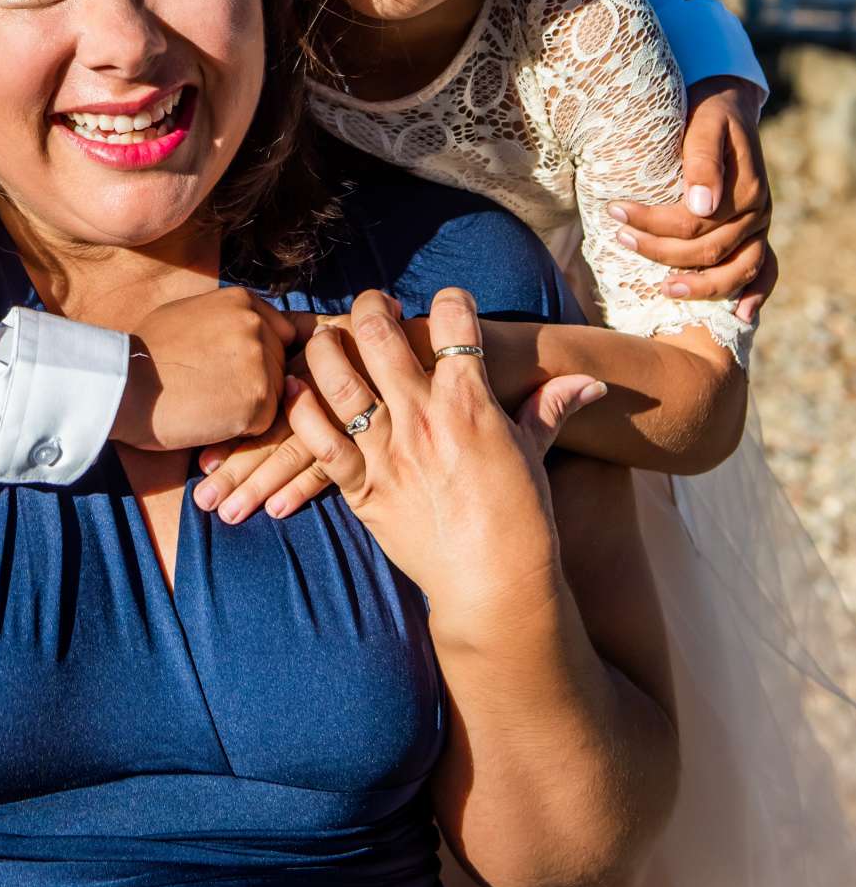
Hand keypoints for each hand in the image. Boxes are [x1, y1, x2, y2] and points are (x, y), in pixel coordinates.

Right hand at [113, 288, 302, 451]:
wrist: (125, 385)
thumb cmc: (146, 354)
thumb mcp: (185, 314)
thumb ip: (223, 317)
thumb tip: (248, 327)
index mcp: (241, 301)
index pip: (277, 333)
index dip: (256, 357)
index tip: (228, 370)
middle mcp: (256, 324)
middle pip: (278, 364)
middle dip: (254, 382)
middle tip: (212, 391)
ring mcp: (260, 360)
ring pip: (274, 393)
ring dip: (248, 406)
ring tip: (208, 404)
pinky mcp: (259, 398)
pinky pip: (265, 422)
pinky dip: (242, 429)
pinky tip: (210, 420)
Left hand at [194, 309, 380, 521]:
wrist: (417, 351)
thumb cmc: (360, 343)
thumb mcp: (322, 336)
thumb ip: (289, 347)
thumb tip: (242, 356)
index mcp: (301, 367)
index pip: (259, 406)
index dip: (230, 435)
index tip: (202, 463)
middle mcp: (318, 393)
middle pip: (270, 434)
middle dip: (236, 471)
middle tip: (204, 501)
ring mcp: (343, 419)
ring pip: (295, 454)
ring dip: (261, 486)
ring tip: (229, 513)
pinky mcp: (366, 444)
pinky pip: (330, 469)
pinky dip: (302, 488)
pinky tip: (276, 509)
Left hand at [277, 289, 605, 634]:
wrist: (495, 586)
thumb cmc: (521, 519)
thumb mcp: (534, 454)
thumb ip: (551, 408)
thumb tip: (592, 381)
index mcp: (469, 404)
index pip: (454, 322)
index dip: (452, 300)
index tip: (450, 303)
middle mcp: (423, 419)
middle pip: (381, 335)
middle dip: (372, 307)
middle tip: (374, 306)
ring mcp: (388, 453)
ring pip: (338, 379)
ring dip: (326, 347)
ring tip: (326, 336)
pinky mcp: (362, 489)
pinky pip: (318, 440)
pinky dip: (300, 411)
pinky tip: (295, 390)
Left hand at [608, 76, 775, 323]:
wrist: (728, 108)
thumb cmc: (709, 113)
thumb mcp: (706, 123)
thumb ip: (702, 160)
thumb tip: (701, 206)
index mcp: (747, 188)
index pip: (694, 221)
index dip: (652, 222)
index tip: (613, 211)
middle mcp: (757, 213)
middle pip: (709, 249)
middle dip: (661, 251)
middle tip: (620, 239)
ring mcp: (760, 228)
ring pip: (738, 270)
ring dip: (702, 286)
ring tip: (663, 291)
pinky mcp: (756, 234)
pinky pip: (765, 271)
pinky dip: (756, 294)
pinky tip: (738, 316)